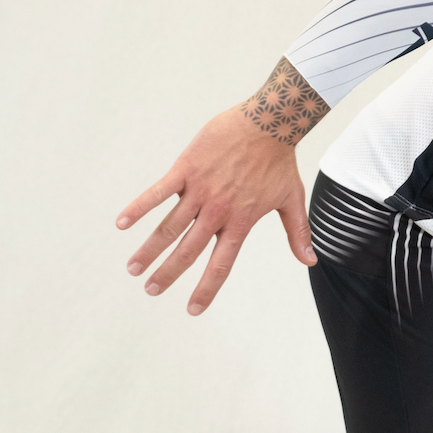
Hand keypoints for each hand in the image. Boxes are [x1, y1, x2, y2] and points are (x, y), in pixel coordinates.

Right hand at [118, 106, 316, 314]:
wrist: (267, 123)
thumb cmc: (279, 161)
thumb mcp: (292, 199)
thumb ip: (298, 233)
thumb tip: (310, 260)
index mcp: (240, 222)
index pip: (220, 264)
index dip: (206, 288)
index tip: (192, 309)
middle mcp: (218, 211)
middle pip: (188, 250)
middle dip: (168, 274)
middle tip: (150, 291)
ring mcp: (200, 190)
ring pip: (169, 226)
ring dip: (149, 249)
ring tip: (133, 268)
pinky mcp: (186, 169)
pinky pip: (158, 192)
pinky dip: (139, 207)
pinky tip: (121, 223)